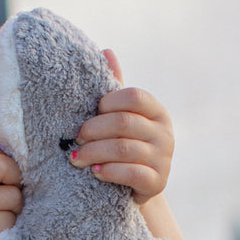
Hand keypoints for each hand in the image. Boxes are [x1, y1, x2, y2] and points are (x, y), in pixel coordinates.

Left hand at [70, 49, 174, 205]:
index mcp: (156, 111)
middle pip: (124, 123)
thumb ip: (114, 89)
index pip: (134, 97)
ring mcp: (164, 158)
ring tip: (75, 158)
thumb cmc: (122, 145)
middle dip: (93, 130)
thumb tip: (106, 51)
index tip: (91, 113)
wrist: (133, 188)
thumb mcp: (119, 118)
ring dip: (94, 152)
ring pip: (125, 149)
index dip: (108, 103)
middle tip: (75, 139)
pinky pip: (132, 173)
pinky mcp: (158, 182)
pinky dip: (109, 171)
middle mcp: (164, 133)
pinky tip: (95, 171)